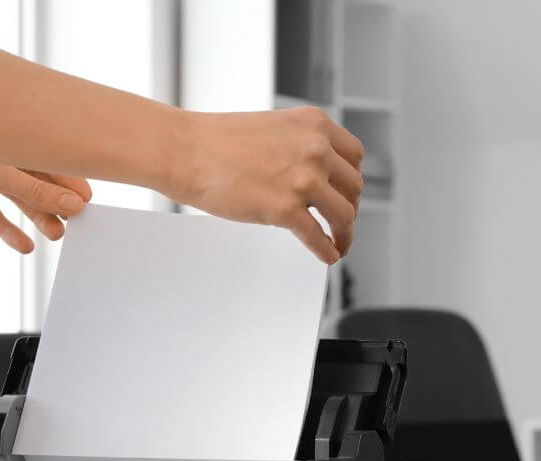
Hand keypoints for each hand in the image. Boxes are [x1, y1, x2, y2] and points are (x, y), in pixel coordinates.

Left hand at [0, 152, 92, 253]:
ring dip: (35, 216)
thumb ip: (33, 190)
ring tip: (56, 235)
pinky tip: (23, 245)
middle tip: (75, 223)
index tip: (88, 200)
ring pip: (14, 196)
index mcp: (6, 134)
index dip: (69, 179)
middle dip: (55, 201)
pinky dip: (4, 226)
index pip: (48, 156)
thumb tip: (71, 205)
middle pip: (34, 178)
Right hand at [173, 107, 363, 263]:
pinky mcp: (286, 210)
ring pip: (344, 214)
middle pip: (353, 187)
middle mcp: (316, 150)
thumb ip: (299, 146)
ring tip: (339, 243)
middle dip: (349, 207)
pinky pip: (318, 237)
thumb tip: (312, 176)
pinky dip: (327, 250)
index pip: (354, 156)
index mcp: (315, 125)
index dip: (350, 178)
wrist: (187, 151)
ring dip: (344, 233)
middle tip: (340, 221)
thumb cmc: (217, 141)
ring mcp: (303, 180)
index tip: (345, 192)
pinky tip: (328, 255)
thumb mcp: (274, 128)